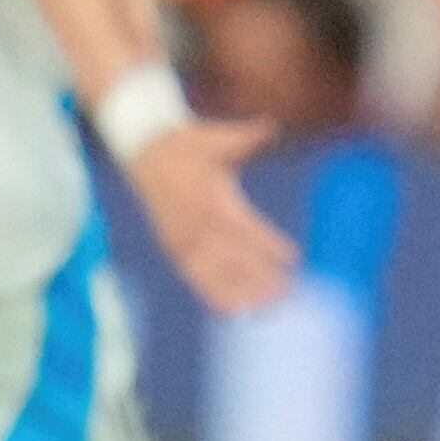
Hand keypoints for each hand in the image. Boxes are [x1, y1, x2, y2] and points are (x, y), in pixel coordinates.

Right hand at [125, 118, 301, 315]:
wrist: (145, 150)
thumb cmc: (191, 143)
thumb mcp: (219, 137)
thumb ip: (248, 137)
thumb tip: (269, 127)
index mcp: (210, 197)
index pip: (244, 226)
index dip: (267, 243)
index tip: (294, 258)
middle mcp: (195, 223)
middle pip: (233, 257)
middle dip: (261, 277)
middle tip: (290, 294)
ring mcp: (182, 239)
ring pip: (214, 273)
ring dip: (240, 293)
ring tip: (267, 310)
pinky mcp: (173, 247)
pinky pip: (193, 276)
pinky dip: (211, 295)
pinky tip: (232, 313)